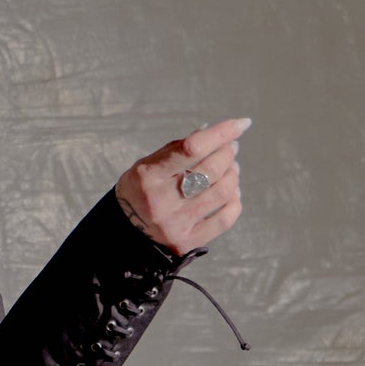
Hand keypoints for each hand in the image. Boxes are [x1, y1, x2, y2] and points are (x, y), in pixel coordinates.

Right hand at [115, 117, 249, 257]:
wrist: (124, 232)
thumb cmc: (140, 190)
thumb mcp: (148, 165)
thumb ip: (177, 149)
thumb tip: (211, 132)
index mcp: (149, 176)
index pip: (191, 148)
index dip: (220, 134)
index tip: (240, 124)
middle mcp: (161, 200)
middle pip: (210, 170)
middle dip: (227, 154)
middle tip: (231, 148)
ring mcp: (175, 223)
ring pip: (221, 192)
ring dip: (233, 175)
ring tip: (232, 167)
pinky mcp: (187, 241)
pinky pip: (224, 219)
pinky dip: (234, 201)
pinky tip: (232, 192)